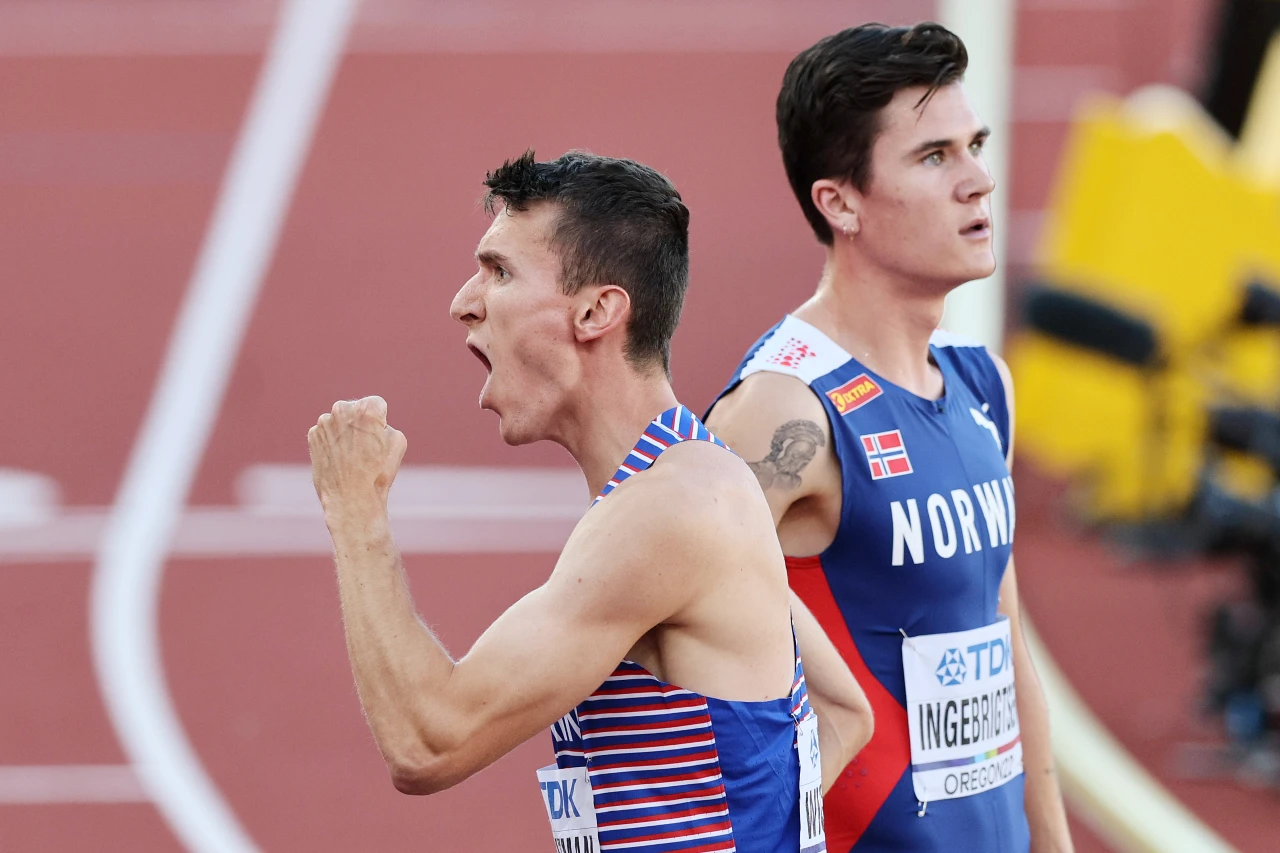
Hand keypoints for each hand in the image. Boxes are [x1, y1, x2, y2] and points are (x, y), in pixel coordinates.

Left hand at [308, 396, 407, 524]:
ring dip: (345, 433)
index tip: (378, 439)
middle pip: (355, 410)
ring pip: (339, 422)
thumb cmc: (378, 472)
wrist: (351, 499)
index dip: (380, 422)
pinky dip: (332, 443)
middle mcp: (342, 410)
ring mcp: (324, 422)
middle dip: (360, 424)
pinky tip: (339, 460)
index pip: (377, 404)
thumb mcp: (398, 441)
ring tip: (352, 457)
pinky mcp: (313, 436)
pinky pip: (326, 434)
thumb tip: (373, 422)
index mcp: (366, 408)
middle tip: (365, 448)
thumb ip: (385, 423)